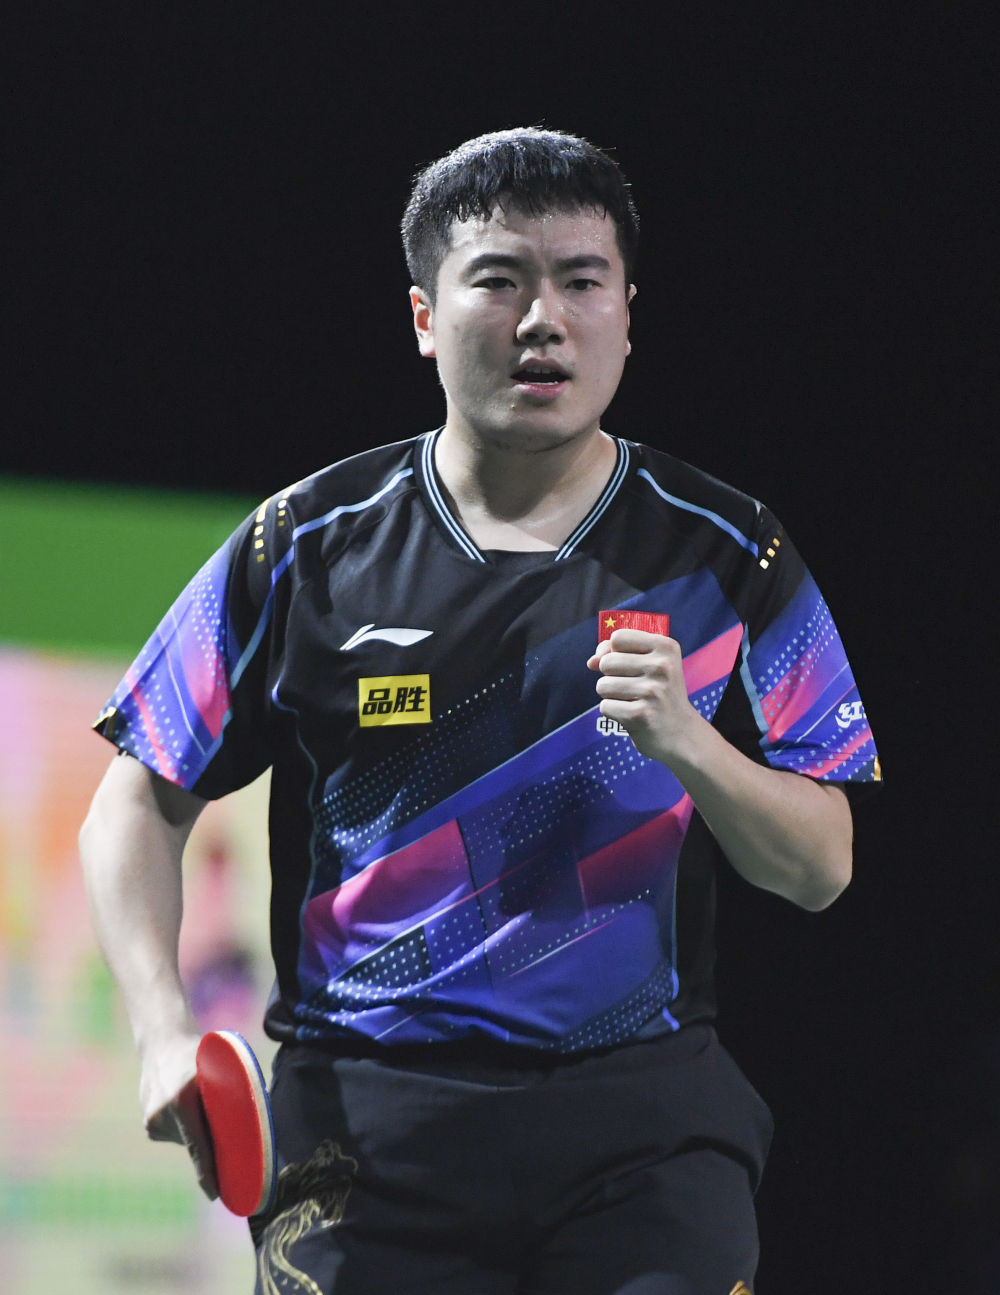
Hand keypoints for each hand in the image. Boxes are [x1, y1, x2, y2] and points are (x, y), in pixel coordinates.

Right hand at [140, 1031, 217, 1199]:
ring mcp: (153, 1118)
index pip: (198, 1144)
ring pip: (187, 1140)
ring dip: (197, 1132)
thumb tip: (254, 1125)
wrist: (162, 1043)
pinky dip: (185, 1128)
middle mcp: (164, 1110)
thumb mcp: (218, 1068)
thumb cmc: (201, 1055)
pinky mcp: (149, 1124)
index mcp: (184, 1097)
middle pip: (196, 1143)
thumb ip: (229, 1095)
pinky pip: (176, 1136)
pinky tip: (182, 1107)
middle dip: (211, 1149)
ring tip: (196, 1104)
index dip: (207, 1172)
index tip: (214, 1193)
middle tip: (224, 1150)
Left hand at [587, 628, 697, 765]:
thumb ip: (618, 653)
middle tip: (633, 687)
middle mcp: (662, 667)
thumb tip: (591, 661)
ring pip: (602, 685)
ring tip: (633, 701)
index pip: (618, 637)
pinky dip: (614, 713)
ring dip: (611, 696)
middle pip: (606, 662)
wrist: (682, 733)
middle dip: (611, 676)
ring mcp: (652, 692)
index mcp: (666, 647)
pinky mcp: (640, 715)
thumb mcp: (651, 665)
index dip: (613, 651)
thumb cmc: (660, 693)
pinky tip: (633, 715)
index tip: (626, 663)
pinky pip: (605, 707)